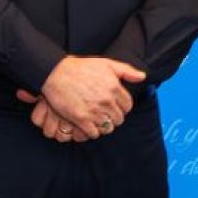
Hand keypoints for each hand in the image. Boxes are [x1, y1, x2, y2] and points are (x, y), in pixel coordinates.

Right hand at [26, 56, 147, 136]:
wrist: (55, 72)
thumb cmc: (80, 67)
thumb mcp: (106, 63)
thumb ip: (126, 70)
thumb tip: (142, 77)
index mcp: (114, 87)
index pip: (127, 106)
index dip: (121, 107)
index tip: (114, 106)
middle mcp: (106, 100)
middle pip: (118, 119)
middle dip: (113, 117)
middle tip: (104, 113)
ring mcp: (94, 111)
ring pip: (107, 128)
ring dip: (103, 125)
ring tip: (96, 119)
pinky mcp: (81, 119)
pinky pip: (94, 133)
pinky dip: (92, 131)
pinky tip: (87, 125)